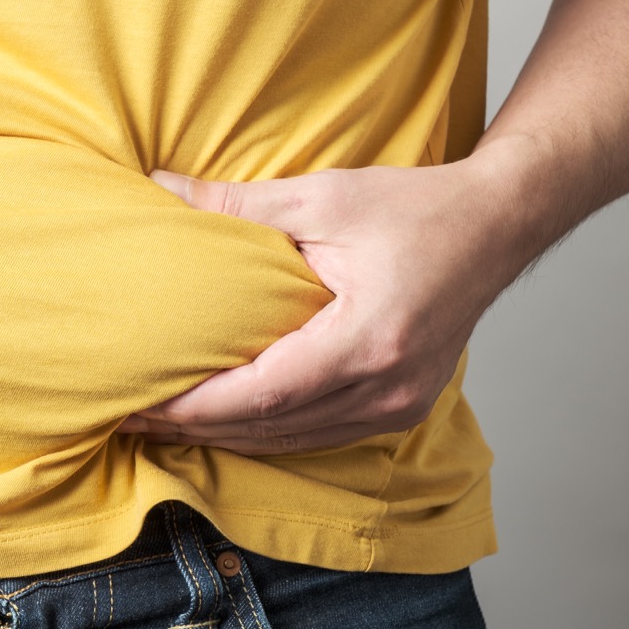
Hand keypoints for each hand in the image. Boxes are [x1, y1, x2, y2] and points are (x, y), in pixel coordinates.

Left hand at [118, 160, 517, 454]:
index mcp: (368, 339)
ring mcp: (399, 404)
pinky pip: (320, 434)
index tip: (142, 404)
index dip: (197, 406)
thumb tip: (159, 187)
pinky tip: (226, 420)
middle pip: (272, 428)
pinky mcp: (401, 406)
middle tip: (133, 418)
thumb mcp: (322, 195)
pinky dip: (268, 431)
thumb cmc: (416, 207)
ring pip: (294, 441)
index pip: (263, 394)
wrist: (496, 224)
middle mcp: (387, 387)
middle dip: (197, 427)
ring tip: (166, 424)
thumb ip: (236, 202)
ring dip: (227, 436)